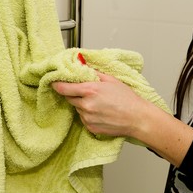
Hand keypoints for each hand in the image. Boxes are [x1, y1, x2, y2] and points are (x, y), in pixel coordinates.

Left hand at [52, 71, 192, 166]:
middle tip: (85, 91)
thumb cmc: (127, 99)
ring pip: (77, 108)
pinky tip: (100, 112)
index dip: (57, 84)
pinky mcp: (90, 128)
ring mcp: (87, 118)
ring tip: (98, 103)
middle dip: (73, 93)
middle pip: (68, 98)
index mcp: (90, 90)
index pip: (63, 88)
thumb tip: (81, 64)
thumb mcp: (111, 79)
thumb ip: (93, 72)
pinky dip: (88, 114)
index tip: (55, 82)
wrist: (137, 118)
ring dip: (82, 104)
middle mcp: (86, 105)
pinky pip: (83, 119)